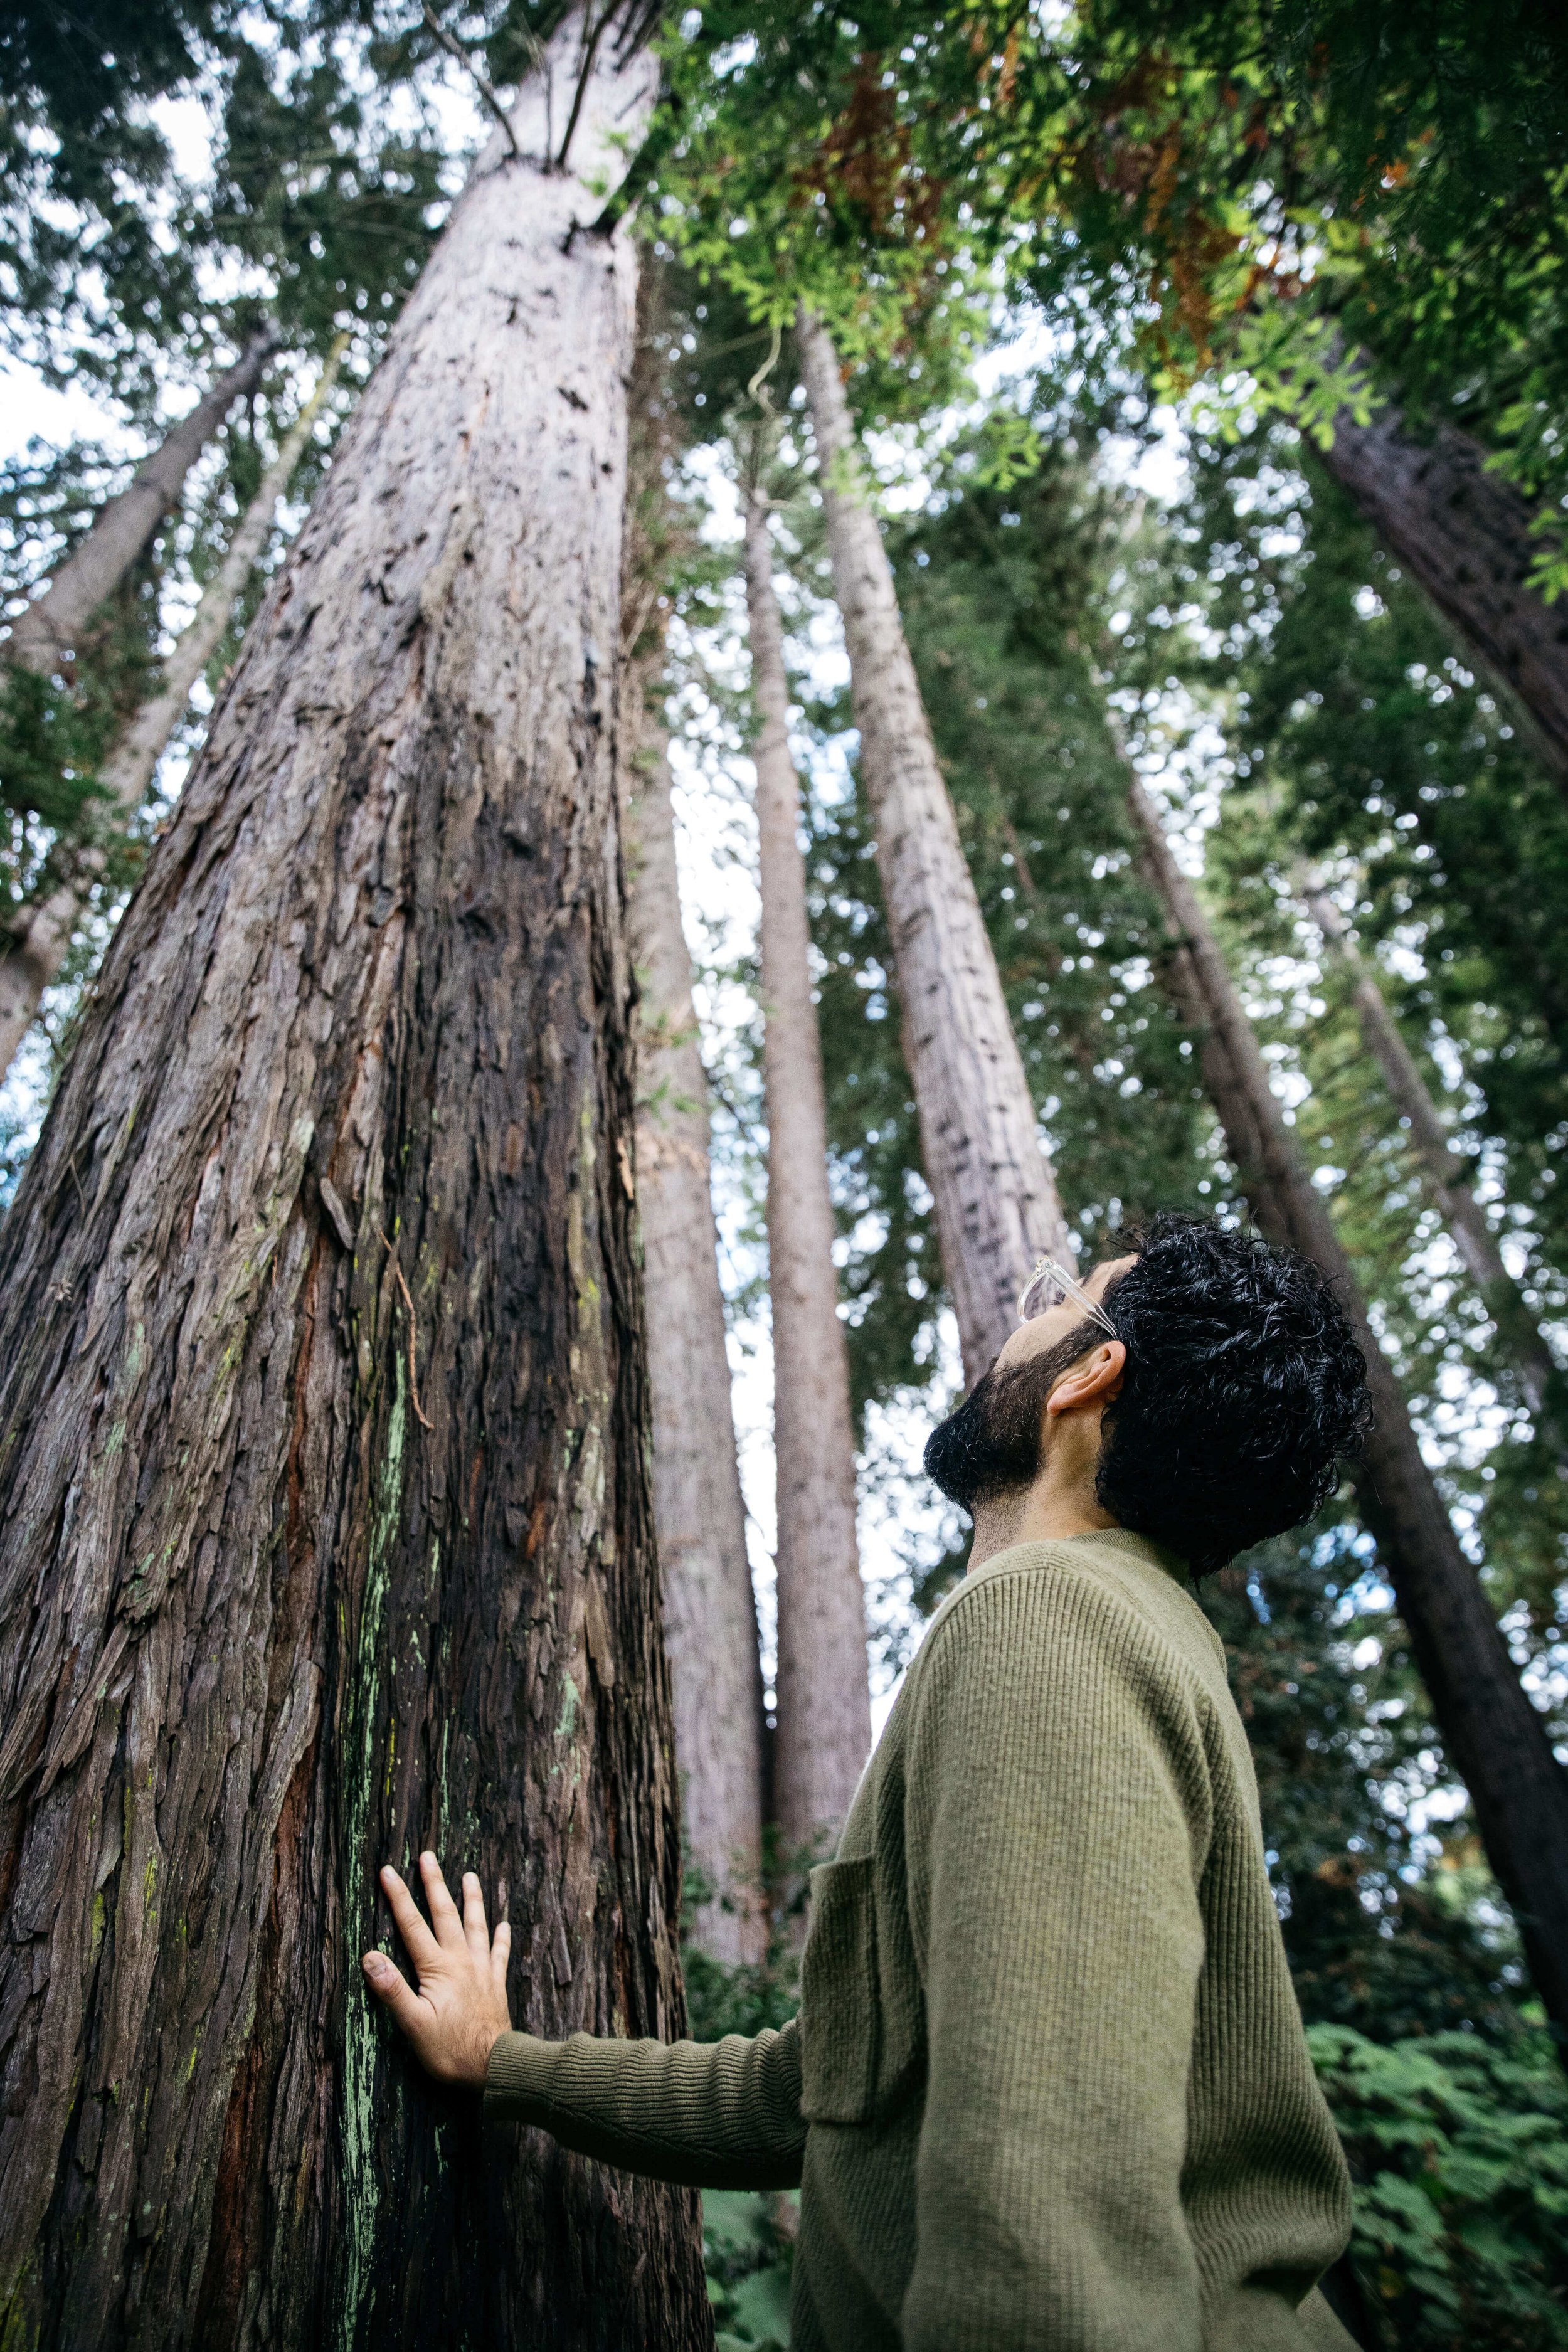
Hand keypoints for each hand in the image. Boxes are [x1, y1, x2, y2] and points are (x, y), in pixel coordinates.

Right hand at [362, 1851, 511, 2085]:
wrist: (494, 2065)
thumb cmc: (449, 2049)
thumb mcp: (413, 2024)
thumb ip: (392, 1989)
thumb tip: (370, 1956)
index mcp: (437, 1968)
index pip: (412, 1925)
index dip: (398, 1897)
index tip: (388, 1871)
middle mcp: (461, 1960)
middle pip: (445, 1914)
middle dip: (434, 1884)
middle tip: (428, 1856)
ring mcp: (481, 1970)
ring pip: (476, 1925)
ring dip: (472, 1899)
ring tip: (470, 1876)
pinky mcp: (495, 1984)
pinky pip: (499, 1953)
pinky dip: (501, 1937)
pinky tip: (504, 1924)